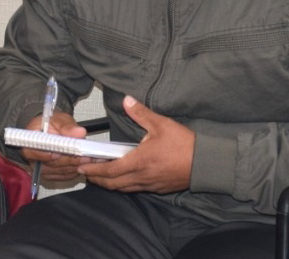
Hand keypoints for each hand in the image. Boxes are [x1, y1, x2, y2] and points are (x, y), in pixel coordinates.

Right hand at [20, 111, 93, 182]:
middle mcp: (33, 158)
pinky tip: (82, 163)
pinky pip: (64, 176)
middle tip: (84, 155)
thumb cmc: (50, 124)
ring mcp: (42, 168)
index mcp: (29, 141)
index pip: (32, 152)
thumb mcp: (58, 119)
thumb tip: (78, 132)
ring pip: (59, 171)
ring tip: (87, 158)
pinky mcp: (51, 175)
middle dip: (67, 159)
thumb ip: (67, 126)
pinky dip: (74, 170)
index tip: (59, 153)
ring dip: (73, 165)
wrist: (49, 130)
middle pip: (49, 164)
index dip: (46, 154)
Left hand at [78, 95, 193, 192]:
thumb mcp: (161, 124)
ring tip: (100, 176)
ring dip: (109, 184)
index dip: (94, 170)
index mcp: (139, 162)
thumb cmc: (185, 145)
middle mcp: (142, 177)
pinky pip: (136, 189)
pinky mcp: (158, 188)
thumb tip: (127, 100)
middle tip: (86, 172)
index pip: (110, 170)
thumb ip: (141, 113)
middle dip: (97, 179)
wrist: (207, 163)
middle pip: (113, 184)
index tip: (82, 166)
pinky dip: (124, 185)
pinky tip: (122, 179)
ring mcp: (150, 184)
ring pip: (124, 188)